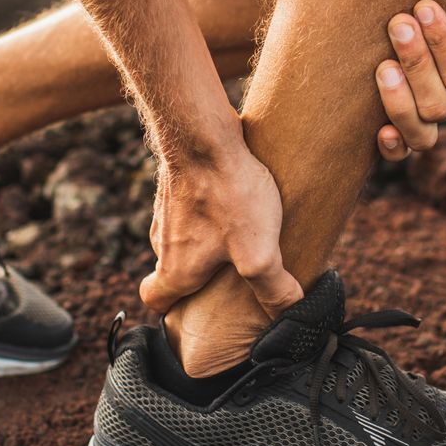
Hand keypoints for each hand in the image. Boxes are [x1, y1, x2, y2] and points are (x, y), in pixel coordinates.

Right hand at [138, 147, 304, 319]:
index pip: (154, 301)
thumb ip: (274, 289)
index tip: (195, 309)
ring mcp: (167, 209)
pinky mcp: (178, 182)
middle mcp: (162, 241)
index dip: (171, 310)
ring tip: (242, 233)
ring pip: (181, 236)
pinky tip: (239, 198)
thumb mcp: (258, 253)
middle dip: (199, 275)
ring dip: (206, 239)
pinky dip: (209, 209)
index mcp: (176, 269)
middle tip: (232, 272)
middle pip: (174, 269)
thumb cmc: (227, 195)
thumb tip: (291, 311)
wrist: (204, 134)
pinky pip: (191, 207)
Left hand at [375, 0, 445, 159]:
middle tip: (398, 23)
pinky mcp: (399, 113)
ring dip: (400, 104)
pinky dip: (393, 147)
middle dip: (417, 64)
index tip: (424, 5)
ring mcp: (427, 108)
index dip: (443, 44)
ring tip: (383, 68)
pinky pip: (401, 148)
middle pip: (439, 104)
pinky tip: (379, 129)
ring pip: (422, 133)